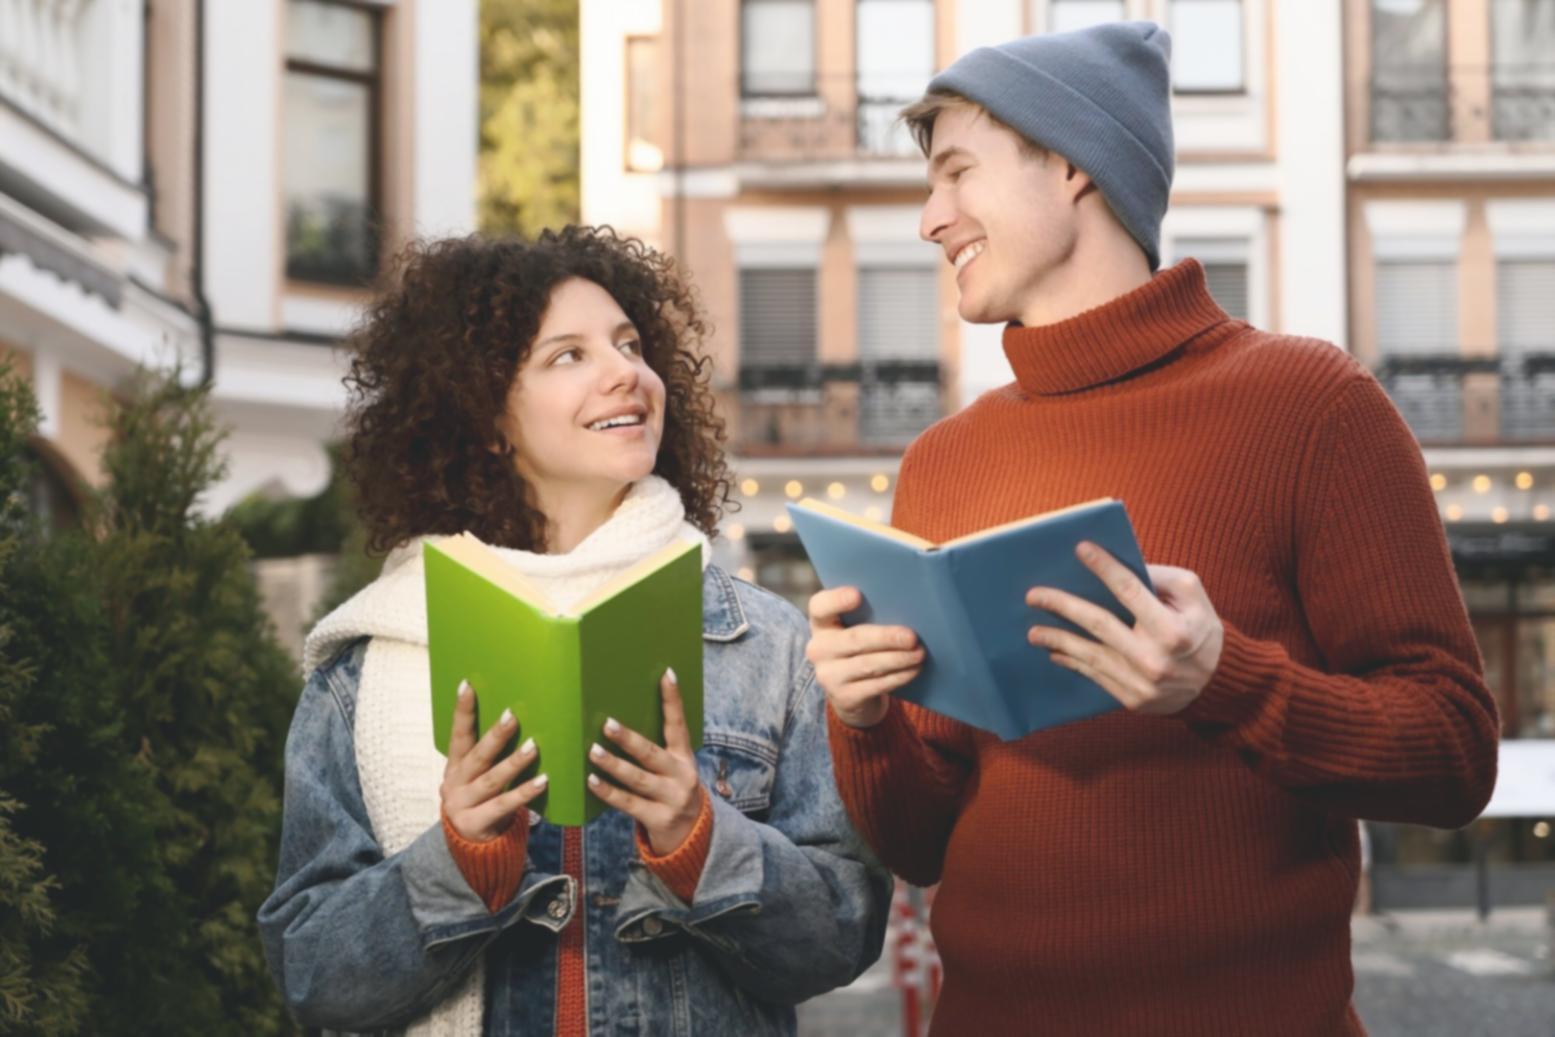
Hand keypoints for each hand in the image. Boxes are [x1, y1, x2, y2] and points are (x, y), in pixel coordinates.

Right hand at [440, 681, 548, 840]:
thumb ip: (487, 755)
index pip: (458, 734)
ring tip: (534, 746)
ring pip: (492, 780)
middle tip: (513, 715)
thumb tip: (517, 717)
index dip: (462, 711)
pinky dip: (525, 792)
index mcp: (454, 766)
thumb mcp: (476, 777)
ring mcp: (463, 805)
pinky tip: (543, 780)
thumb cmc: (481, 800)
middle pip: (477, 755)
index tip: (468, 685)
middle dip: (495, 735)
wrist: (469, 847)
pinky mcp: (476, 824)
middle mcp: (455, 783)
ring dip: (514, 763)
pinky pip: (504, 805)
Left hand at [587, 668, 703, 854]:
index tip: (666, 674)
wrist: (692, 836)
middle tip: (607, 724)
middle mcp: (680, 775)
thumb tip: (616, 722)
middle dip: (629, 739)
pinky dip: (609, 792)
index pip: (678, 724)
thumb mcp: (672, 768)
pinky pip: (629, 803)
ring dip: (614, 765)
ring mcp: (671, 798)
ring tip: (593, 751)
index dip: (673, 699)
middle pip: (652, 754)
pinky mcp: (658, 818)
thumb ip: (653, 750)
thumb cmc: (671, 791)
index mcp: (684, 757)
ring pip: (638, 779)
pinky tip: (591, 781)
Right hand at [805, 586, 925, 728]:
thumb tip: (908, 606)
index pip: (820, 606)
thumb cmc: (858, 649)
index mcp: (821, 624)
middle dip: (886, 638)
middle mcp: (819, 649)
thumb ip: (869, 616)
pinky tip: (913, 670)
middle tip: (912, 637)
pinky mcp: (845, 698)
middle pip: (854, 639)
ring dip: (898, 659)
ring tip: (920, 653)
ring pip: (868, 664)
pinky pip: (876, 685)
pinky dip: (898, 677)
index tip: (857, 595)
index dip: (837, 600)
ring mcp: (829, 676)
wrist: (850, 694)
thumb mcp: (854, 629)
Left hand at [1025, 543, 1223, 715]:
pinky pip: (1095, 676)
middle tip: (1034, 595)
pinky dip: (1073, 662)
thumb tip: (1120, 567)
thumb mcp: (1193, 596)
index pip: (1130, 591)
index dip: (1105, 568)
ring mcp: (1140, 683)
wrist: (1216, 684)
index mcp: (1172, 629)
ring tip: (1033, 631)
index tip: (1081, 549)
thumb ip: (1160, 578)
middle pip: (1099, 624)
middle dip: (1063, 606)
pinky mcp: (1131, 699)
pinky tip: (1055, 652)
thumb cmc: (1201, 630)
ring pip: (1090, 655)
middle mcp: (1154, 658)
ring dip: (1058, 641)